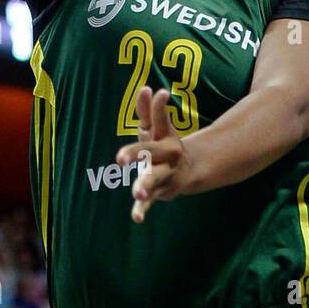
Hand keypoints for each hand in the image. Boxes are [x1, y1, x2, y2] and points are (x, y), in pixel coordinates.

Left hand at [116, 87, 200, 223]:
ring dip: (145, 185)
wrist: (189, 171)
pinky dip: (142, 210)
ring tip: (137, 192)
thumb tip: (147, 88)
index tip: (160, 93)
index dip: (158, 106)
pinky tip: (136, 218)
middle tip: (119, 159)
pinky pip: (149, 202)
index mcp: (164, 136)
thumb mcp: (157, 128)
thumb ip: (149, 110)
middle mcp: (167, 155)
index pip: (159, 119)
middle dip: (134, 153)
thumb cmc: (164, 145)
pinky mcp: (160, 191)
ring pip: (153, 179)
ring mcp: (164, 174)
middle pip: (150, 152)